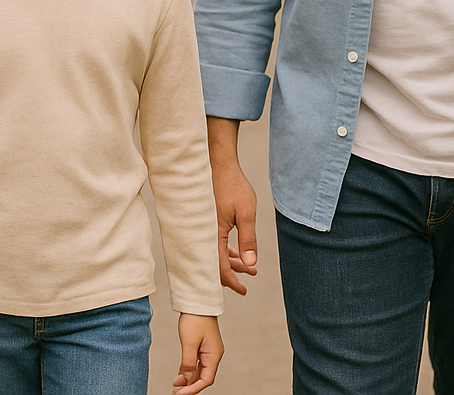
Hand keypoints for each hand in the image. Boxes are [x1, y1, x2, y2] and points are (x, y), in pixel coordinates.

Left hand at [172, 313, 221, 393]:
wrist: (198, 300)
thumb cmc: (195, 318)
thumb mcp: (189, 342)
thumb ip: (188, 362)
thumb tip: (187, 378)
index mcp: (214, 355)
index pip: (206, 380)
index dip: (193, 389)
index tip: (181, 394)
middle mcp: (213, 354)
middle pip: (204, 377)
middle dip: (190, 386)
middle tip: (176, 393)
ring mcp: (209, 350)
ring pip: (200, 371)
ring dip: (188, 379)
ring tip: (176, 385)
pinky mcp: (203, 346)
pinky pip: (197, 363)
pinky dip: (189, 370)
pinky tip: (180, 374)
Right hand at [209, 117, 258, 294]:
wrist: (217, 163)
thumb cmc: (233, 185)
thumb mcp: (246, 213)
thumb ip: (248, 239)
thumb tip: (250, 264)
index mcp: (213, 234)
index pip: (219, 268)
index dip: (231, 282)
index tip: (243, 290)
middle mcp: (205, 233)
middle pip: (215, 264)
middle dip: (233, 274)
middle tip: (249, 278)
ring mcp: (203, 226)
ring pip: (214, 253)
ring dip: (231, 261)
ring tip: (249, 267)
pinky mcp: (205, 220)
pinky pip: (213, 243)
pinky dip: (225, 250)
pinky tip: (238, 251)